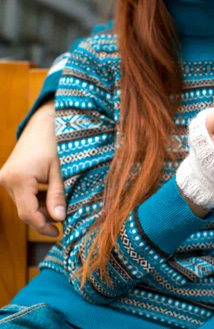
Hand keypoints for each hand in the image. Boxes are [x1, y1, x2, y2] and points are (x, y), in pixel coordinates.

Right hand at [0, 99, 64, 236]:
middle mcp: (6, 180)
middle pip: (25, 210)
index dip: (43, 226)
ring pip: (24, 203)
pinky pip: (23, 195)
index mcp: (18, 179)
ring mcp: (6, 178)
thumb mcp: (61, 170)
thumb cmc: (56, 143)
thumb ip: (58, 195)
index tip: (58, 233)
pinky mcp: (10, 176)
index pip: (27, 213)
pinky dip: (38, 199)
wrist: (44, 123)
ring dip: (42, 208)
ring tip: (62, 205)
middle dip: (45, 217)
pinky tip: (53, 197)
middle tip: (65, 219)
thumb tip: (59, 219)